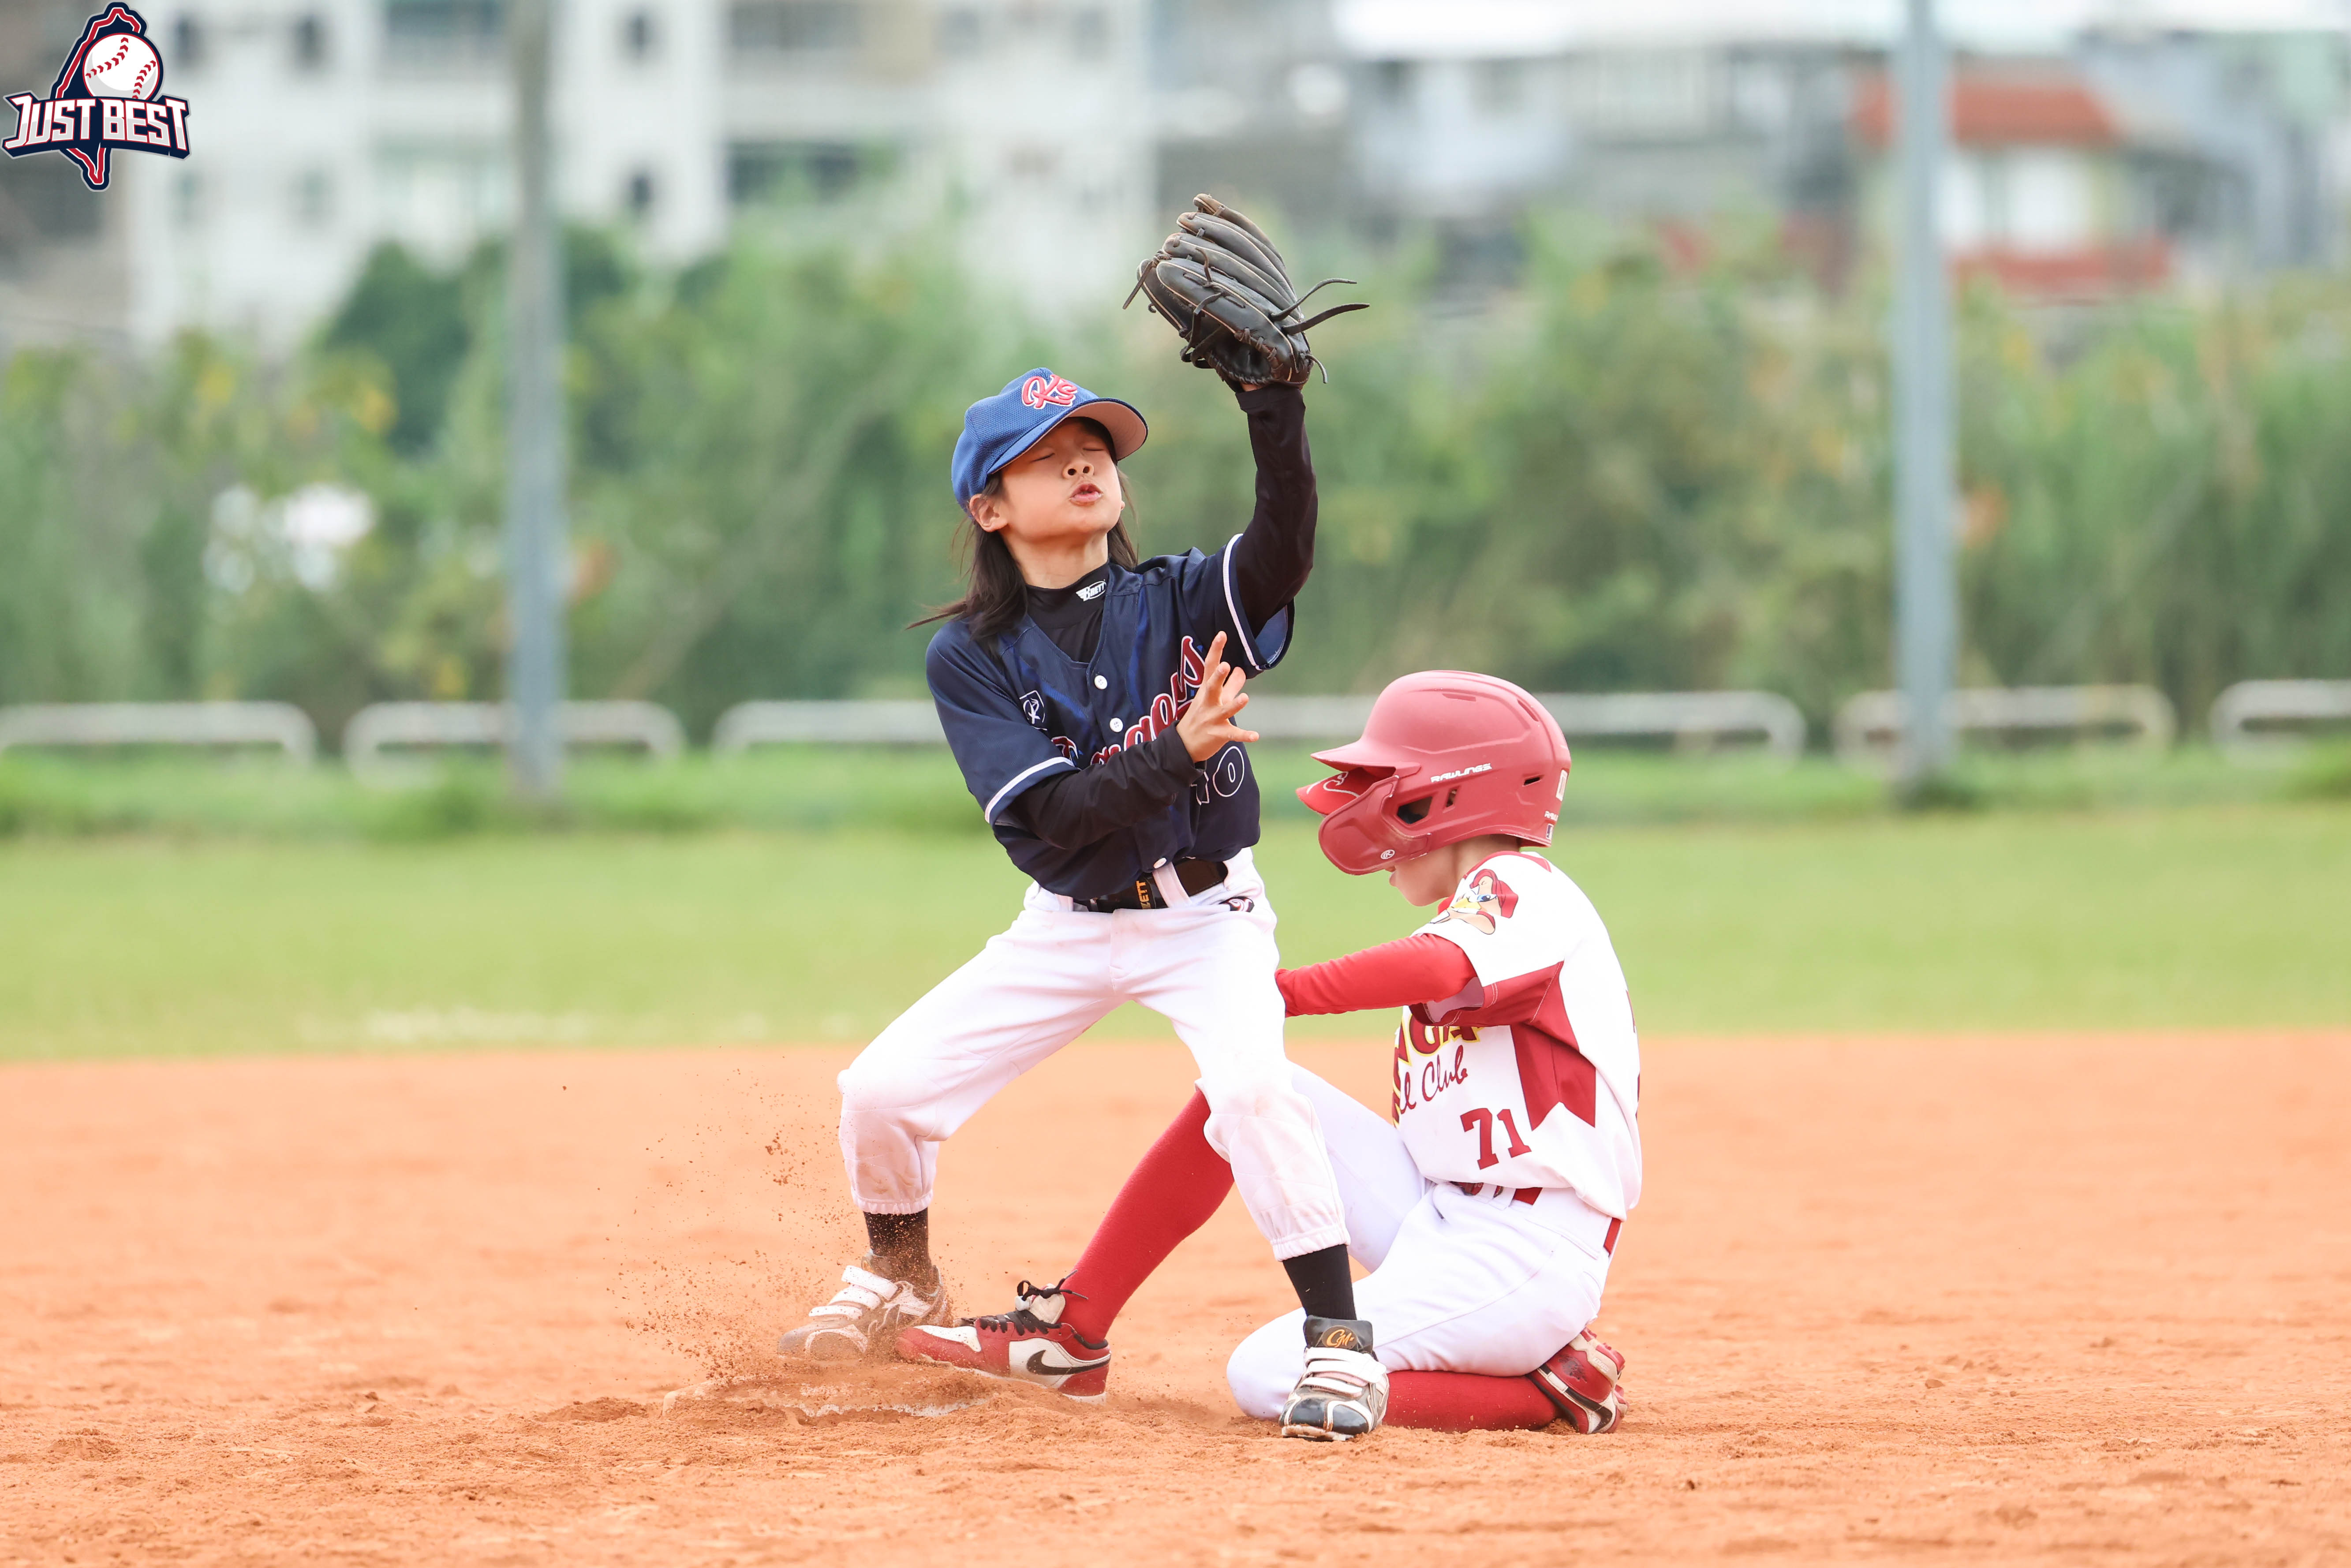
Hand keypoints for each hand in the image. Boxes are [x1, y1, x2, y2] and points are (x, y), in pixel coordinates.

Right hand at [1177, 631, 1258, 761]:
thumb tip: (1240, 670)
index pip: (1210, 667)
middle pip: (1212, 687)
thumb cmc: (1201, 717)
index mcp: (1207, 691)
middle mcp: (1208, 702)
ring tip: (1244, 698)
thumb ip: (1230, 684)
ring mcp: (1212, 719)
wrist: (1184, 745)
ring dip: (1234, 705)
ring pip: (1224, 711)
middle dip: (1218, 677)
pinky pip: (1232, 735)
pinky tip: (1256, 736)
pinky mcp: (1218, 734)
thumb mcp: (1215, 698)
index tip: (1222, 635)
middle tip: (1225, 666)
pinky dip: (1244, 735)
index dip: (1216, 651)